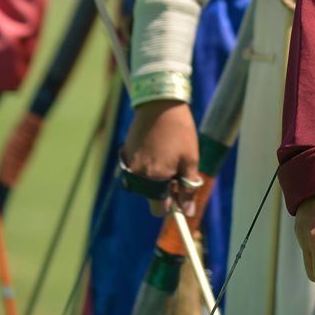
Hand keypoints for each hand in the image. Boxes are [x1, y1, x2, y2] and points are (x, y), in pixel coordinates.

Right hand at [120, 100, 200, 215]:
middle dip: (164, 189)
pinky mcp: (125, 153)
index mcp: (154, 179)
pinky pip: (137, 169)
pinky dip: (148, 164)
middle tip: (177, 169)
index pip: (159, 209)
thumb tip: (188, 213)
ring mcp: (129, 164)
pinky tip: (158, 147)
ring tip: (168, 154)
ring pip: (145, 183)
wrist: (160, 102)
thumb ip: (188, 188)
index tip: (181, 192)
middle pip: (151, 196)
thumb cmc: (179, 130)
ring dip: (156, 177)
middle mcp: (137, 175)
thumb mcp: (190, 160)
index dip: (172, 204)